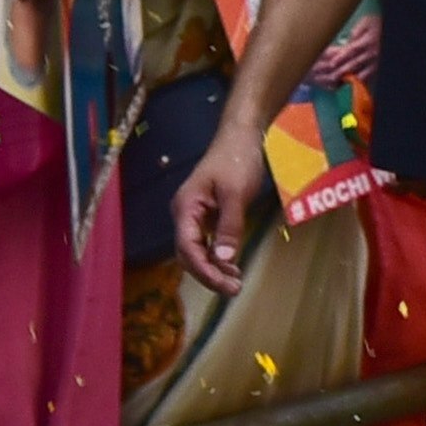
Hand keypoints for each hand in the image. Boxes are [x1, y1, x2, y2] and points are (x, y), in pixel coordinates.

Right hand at [179, 124, 270, 295]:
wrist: (241, 136)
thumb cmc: (236, 159)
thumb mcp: (236, 193)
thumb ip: (229, 226)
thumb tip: (223, 259)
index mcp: (185, 208)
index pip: (188, 248)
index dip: (204, 270)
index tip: (224, 284)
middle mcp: (184, 214)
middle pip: (189, 254)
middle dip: (209, 274)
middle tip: (234, 289)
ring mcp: (194, 215)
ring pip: (197, 250)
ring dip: (214, 268)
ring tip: (235, 282)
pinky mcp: (207, 214)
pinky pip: (206, 242)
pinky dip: (218, 256)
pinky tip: (232, 265)